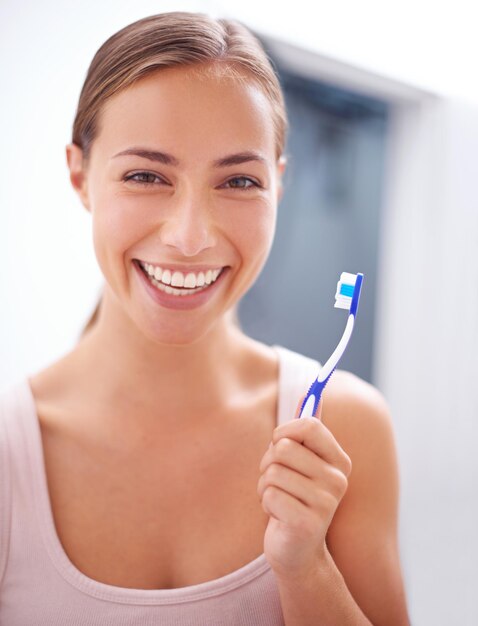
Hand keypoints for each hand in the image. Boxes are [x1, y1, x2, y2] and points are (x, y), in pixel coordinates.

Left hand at [257, 396, 351, 578]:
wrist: (297, 551)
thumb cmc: (294, 497)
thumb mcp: (300, 462)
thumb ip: (305, 430)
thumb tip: (310, 391)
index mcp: (339, 460)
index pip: (309, 425)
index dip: (284, 431)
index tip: (280, 443)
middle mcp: (337, 479)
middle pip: (284, 447)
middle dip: (269, 462)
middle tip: (277, 480)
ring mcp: (325, 502)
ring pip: (273, 472)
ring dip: (265, 485)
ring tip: (279, 499)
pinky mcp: (307, 523)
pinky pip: (269, 494)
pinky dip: (265, 504)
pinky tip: (278, 515)